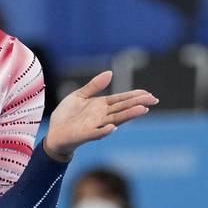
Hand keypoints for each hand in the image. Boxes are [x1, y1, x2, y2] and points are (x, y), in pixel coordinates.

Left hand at [41, 71, 156, 160]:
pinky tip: (113, 127)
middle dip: (137, 104)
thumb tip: (110, 73)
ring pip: (115, 119)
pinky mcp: (85, 134)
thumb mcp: (79, 95)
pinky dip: (104, 130)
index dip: (135, 96)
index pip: (121, 99)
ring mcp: (95, 125)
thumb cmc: (67, 115)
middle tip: (153, 100)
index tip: (149, 94)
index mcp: (101, 105)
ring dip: (128, 115)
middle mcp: (102, 116)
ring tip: (143, 110)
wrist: (54, 132)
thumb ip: (94, 85)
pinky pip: (96, 133)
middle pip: (123, 108)